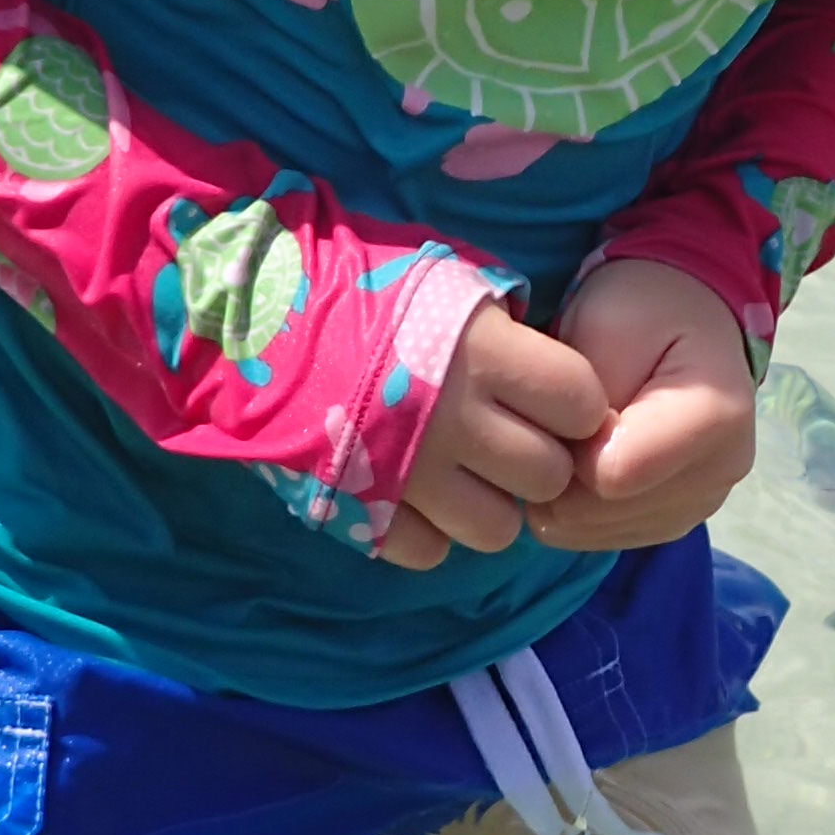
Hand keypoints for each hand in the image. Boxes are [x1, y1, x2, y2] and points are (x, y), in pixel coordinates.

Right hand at [375, 297, 607, 571]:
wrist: (252, 315)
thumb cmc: (356, 286)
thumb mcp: (445, 282)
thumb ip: (505, 330)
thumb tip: (552, 373)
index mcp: (485, 352)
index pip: (582, 403)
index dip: (573, 406)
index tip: (552, 399)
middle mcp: (456, 419)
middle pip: (548, 477)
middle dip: (537, 462)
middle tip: (508, 441)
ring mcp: (411, 474)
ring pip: (497, 529)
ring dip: (488, 506)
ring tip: (462, 475)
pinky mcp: (365, 512)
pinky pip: (430, 552)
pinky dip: (428, 531)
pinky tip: (412, 494)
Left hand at [529, 259, 757, 554]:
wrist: (686, 311)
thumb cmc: (644, 306)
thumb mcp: (606, 326)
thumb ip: (586, 399)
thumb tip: (571, 470)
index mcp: (715, 419)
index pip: (609, 476)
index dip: (566, 447)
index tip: (566, 408)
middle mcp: (722, 472)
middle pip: (601, 512)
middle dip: (559, 475)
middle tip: (559, 422)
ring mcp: (705, 502)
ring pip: (596, 532)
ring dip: (566, 494)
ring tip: (573, 437)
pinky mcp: (680, 519)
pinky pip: (605, 538)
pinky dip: (579, 509)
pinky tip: (583, 462)